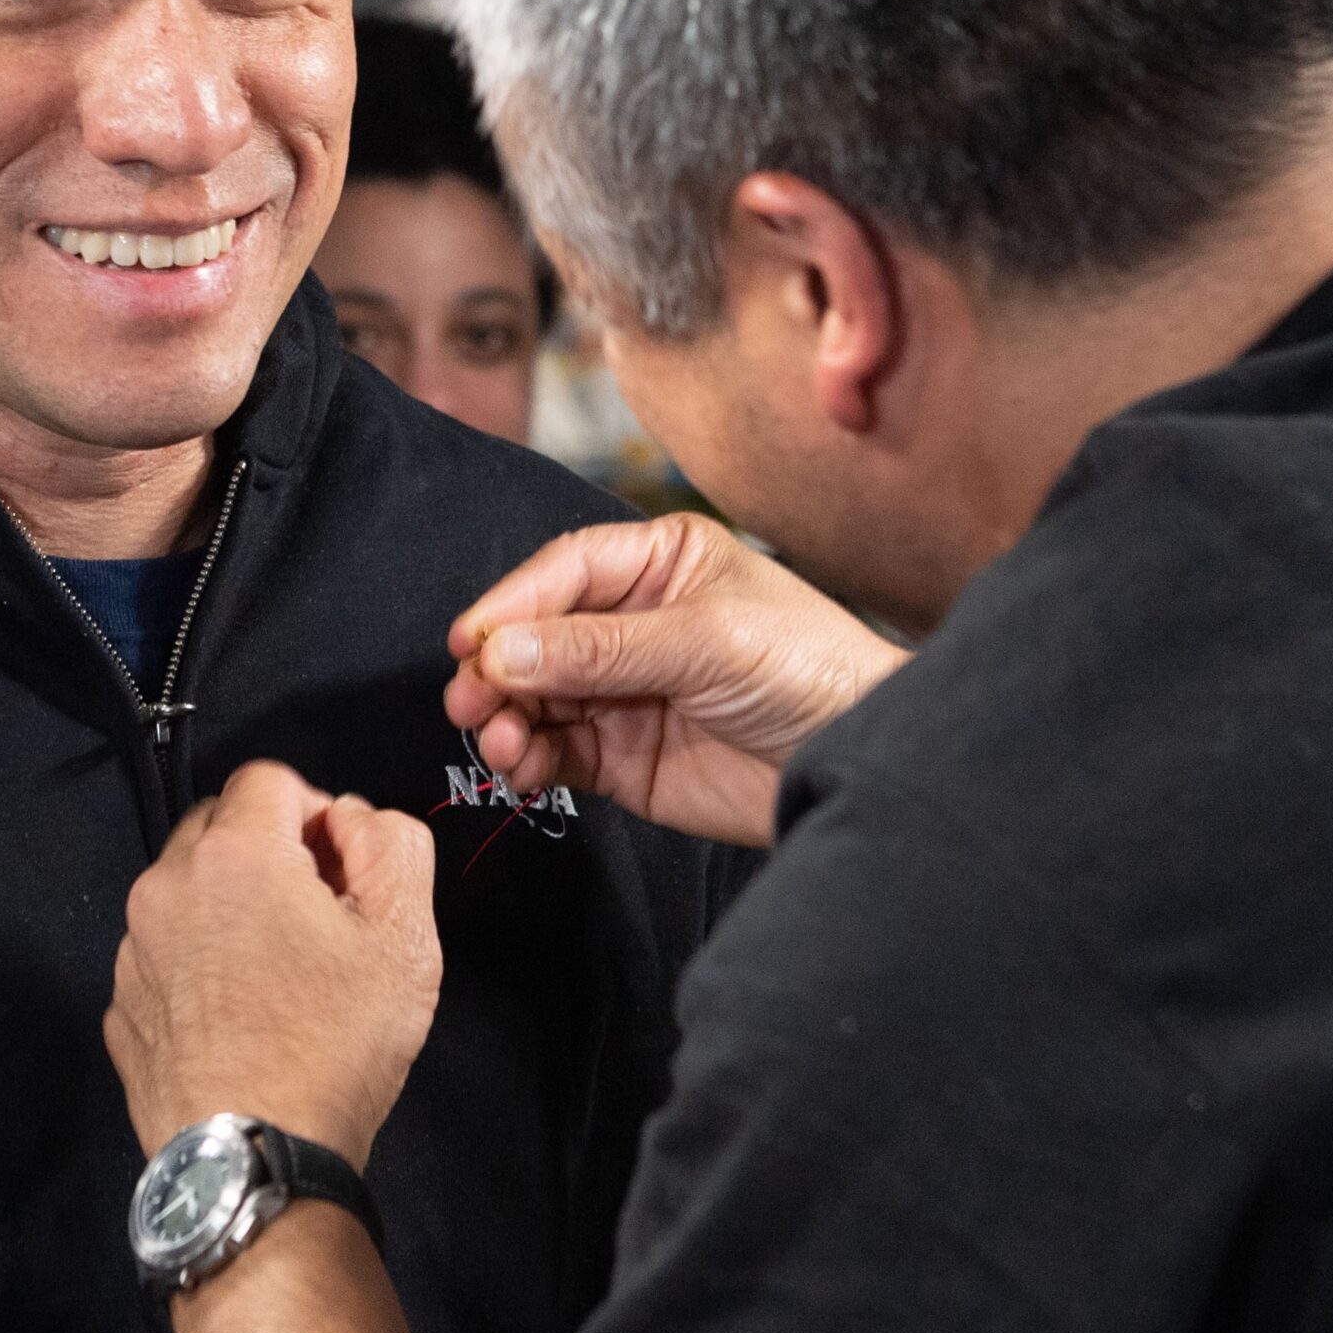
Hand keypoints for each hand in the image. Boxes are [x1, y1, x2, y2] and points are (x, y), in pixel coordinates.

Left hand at [107, 761, 442, 1171]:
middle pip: (220, 826)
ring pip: (187, 890)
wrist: (255, 1162)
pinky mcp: (120, 1009)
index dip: (318, 814)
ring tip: (279, 977)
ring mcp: (132, 952)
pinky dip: (199, 964)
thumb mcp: (404, 936)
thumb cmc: (334, 1045)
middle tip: (316, 920)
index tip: (342, 876)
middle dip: (269, 852)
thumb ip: (392, 843)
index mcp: (234, 853)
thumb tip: (350, 820)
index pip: (271, 778)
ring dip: (230, 907)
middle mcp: (165, 887)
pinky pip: (164, 954)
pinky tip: (241, 1019)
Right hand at [442, 516, 906, 850]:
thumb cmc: (808, 671)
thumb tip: (504, 653)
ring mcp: (624, 691)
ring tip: (500, 745)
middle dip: (498, 669)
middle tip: (469, 703)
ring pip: (536, 697)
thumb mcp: (707, 642)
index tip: (471, 643)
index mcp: (661, 564)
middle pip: (538, 635)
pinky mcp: (623, 756)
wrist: (863, 762)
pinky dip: (528, 760)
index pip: (565, 571)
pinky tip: (519, 768)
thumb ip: (602, 650)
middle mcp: (634, 621)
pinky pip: (555, 752)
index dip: (512, 604)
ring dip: (506, 719)